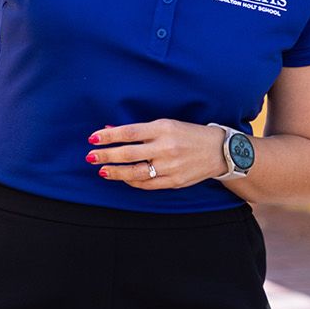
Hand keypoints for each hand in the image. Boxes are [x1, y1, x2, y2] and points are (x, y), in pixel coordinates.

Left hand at [87, 120, 225, 188]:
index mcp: (164, 128)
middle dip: (106, 155)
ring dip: (115, 172)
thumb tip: (111, 130)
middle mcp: (166, 147)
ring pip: (135, 172)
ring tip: (102, 170)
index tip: (93, 138)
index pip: (130, 132)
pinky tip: (123, 178)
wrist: (219, 151)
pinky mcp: (174, 181)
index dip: (109, 136)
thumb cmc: (189, 134)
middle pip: (128, 153)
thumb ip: (140, 130)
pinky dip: (132, 182)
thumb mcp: (167, 124)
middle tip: (90, 156)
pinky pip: (147, 184)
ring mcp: (170, 166)